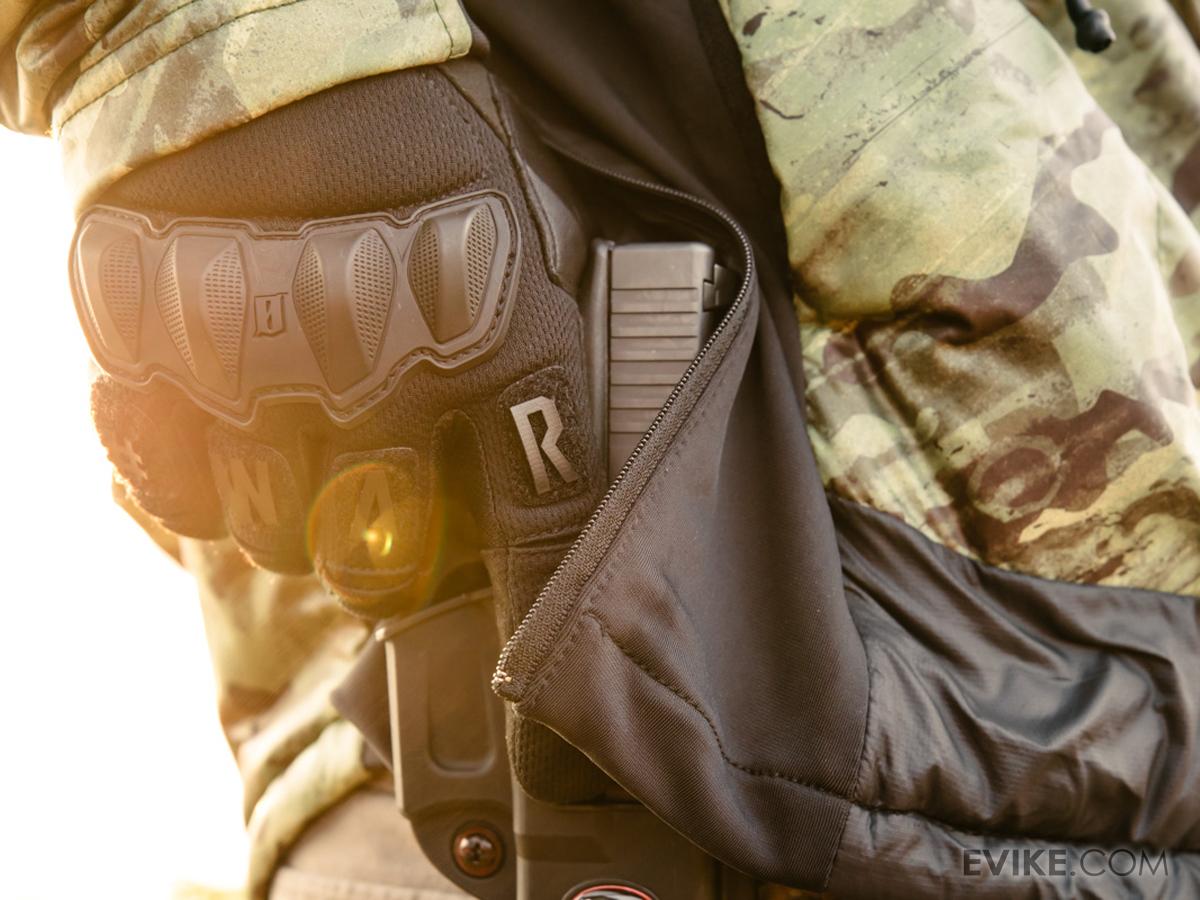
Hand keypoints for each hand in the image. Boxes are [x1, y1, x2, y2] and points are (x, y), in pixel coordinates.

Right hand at [75, 62, 600, 623]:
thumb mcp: (526, 212)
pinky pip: (171, 485)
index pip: (541, 507)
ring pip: (274, 534)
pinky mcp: (147, 352)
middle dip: (391, 558)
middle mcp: (376, 368)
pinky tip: (225, 427)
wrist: (260, 34)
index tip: (536, 655)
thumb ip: (551, 331)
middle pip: (383, 555)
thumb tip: (567, 443)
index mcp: (496, 330)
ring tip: (305, 441)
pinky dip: (199, 481)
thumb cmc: (416, 131)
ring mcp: (252, 366)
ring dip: (295, 510)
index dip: (538, 591)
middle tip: (390, 513)